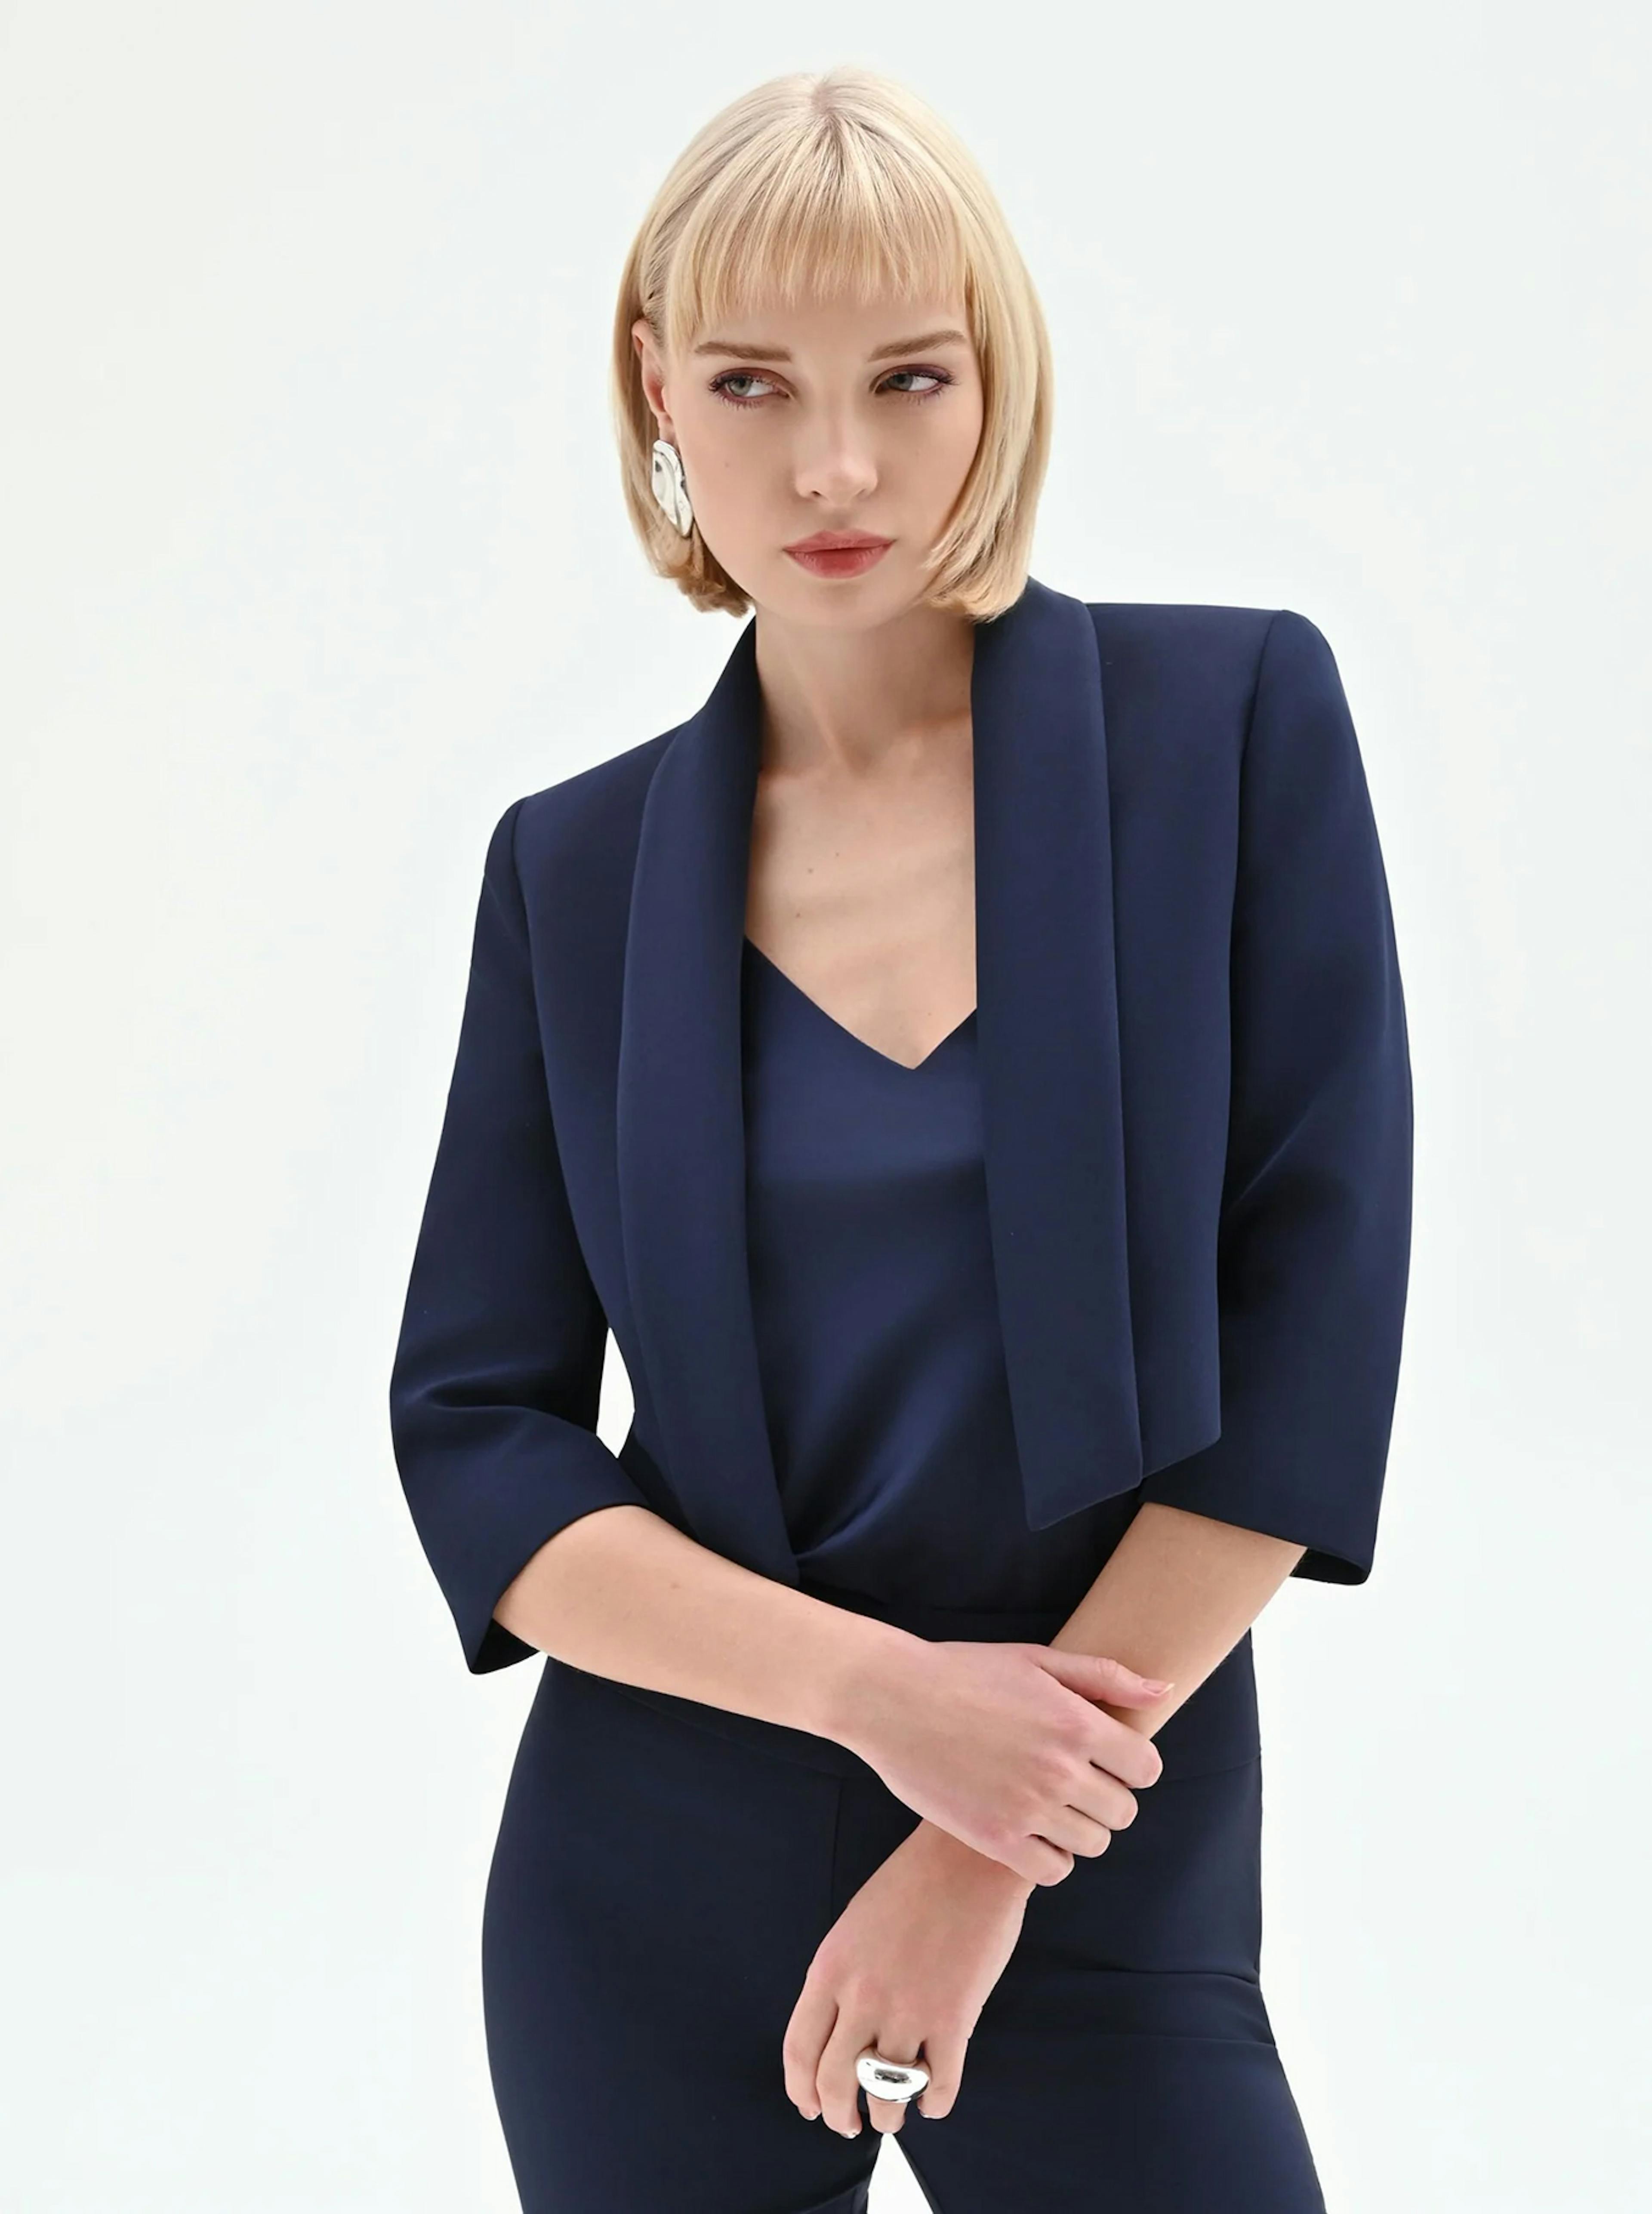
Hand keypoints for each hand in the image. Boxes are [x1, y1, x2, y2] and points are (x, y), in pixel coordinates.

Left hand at [783, 1818, 1032, 2139]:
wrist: (967, 1856)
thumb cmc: (910, 1884)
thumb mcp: (853, 1927)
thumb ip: (839, 1980)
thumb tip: (835, 2035)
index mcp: (830, 1969)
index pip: (799, 2051)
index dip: (802, 2090)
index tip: (809, 2108)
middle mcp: (862, 1996)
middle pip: (835, 2082)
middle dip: (839, 2115)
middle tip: (849, 2124)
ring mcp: (909, 2010)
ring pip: (886, 2094)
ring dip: (888, 2116)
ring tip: (892, 2117)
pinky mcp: (955, 2019)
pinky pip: (939, 2087)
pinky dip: (934, 2105)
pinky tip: (933, 2102)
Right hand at [833, 1637, 1169, 1885]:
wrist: (891, 1697)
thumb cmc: (965, 1671)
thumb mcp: (1037, 1659)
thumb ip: (1106, 1676)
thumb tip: (1165, 1691)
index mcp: (1075, 1722)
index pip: (1146, 1768)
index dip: (1132, 1766)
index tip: (1106, 1760)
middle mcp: (1059, 1768)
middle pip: (1123, 1811)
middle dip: (1106, 1798)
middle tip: (1073, 1782)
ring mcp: (1028, 1807)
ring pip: (1093, 1844)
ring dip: (1080, 1829)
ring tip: (1050, 1806)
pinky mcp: (995, 1838)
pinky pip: (1053, 1871)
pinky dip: (1051, 1859)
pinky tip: (1031, 1833)